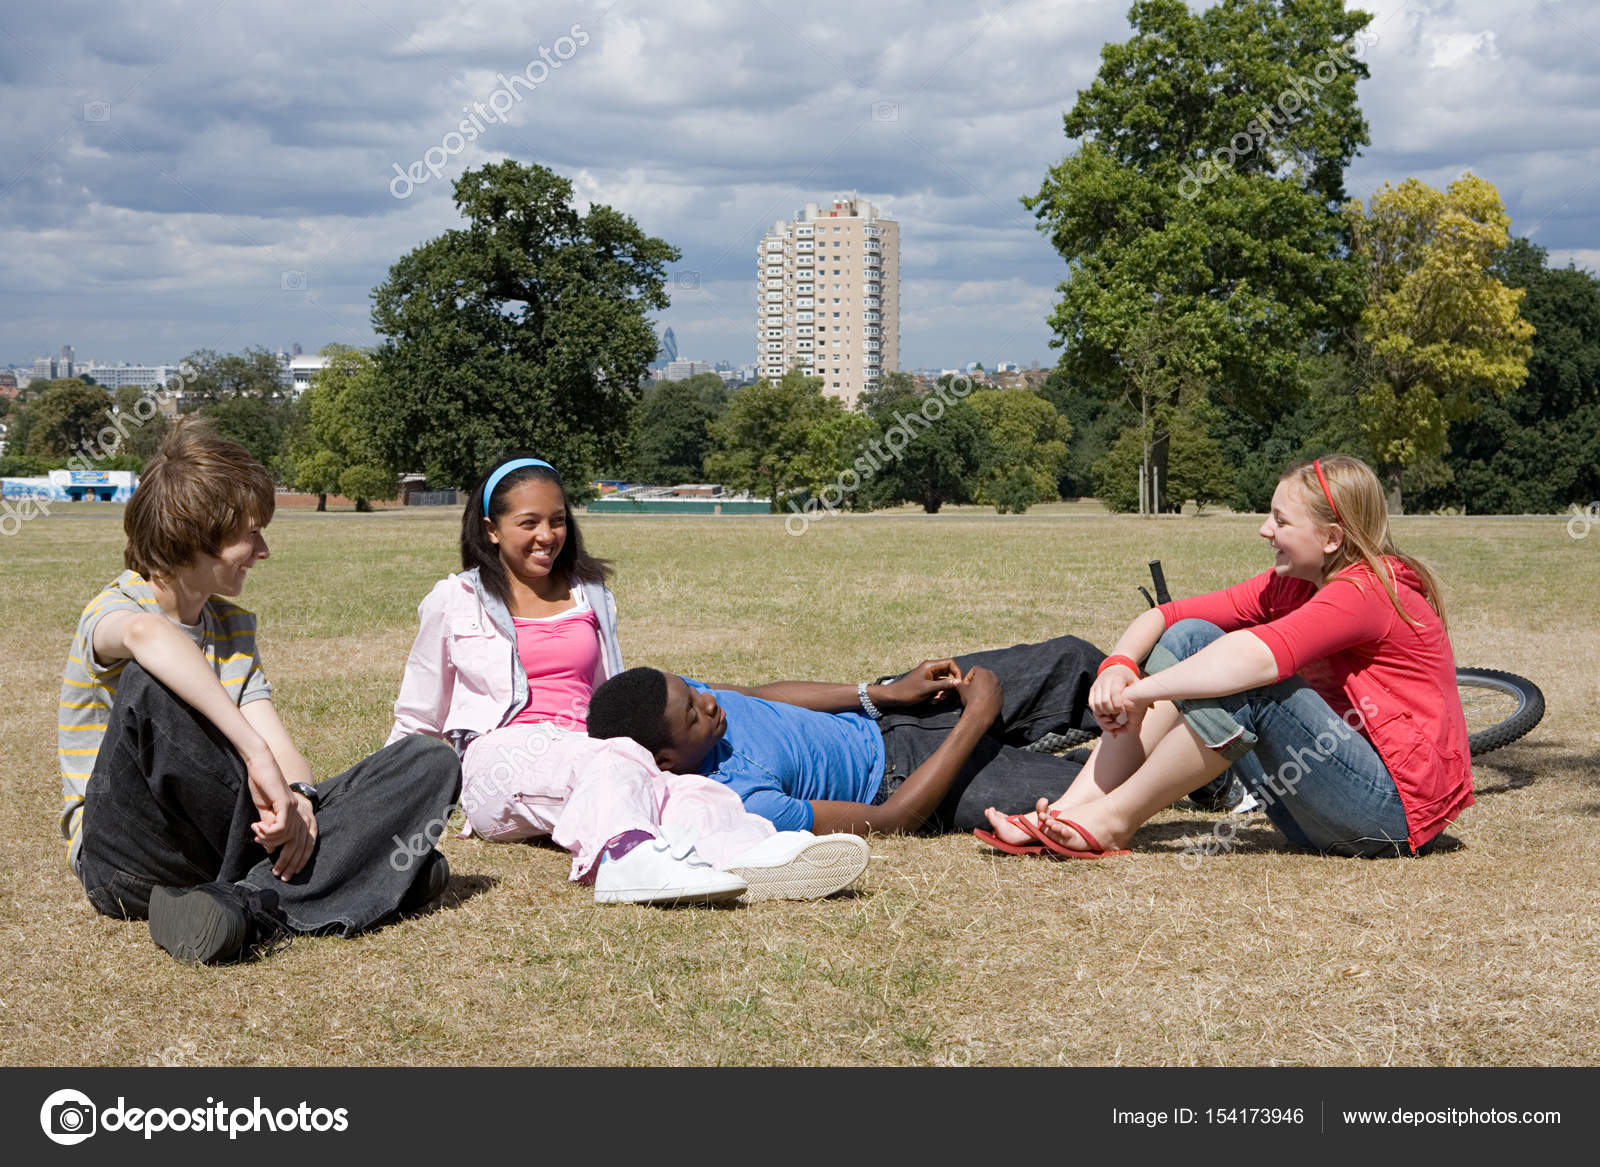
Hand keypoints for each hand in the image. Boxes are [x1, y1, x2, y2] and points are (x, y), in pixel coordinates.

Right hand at [246, 754, 316, 879]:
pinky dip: (269, 832)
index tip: (285, 874)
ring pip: (287, 837)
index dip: (297, 861)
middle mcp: (299, 814)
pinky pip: (281, 827)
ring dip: (270, 841)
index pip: (304, 845)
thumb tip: (268, 849)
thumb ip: (269, 829)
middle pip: (299, 845)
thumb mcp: (264, 813)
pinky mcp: (285, 803)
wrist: (260, 765)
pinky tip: (258, 827)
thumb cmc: (261, 787)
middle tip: (277, 874)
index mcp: (296, 817)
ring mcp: (294, 809)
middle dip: (288, 862)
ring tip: (256, 834)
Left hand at [875, 658, 962, 708]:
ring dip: (945, 691)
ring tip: (937, 699)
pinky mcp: (929, 684)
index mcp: (930, 665)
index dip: (957, 672)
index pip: (950, 663)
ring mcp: (930, 676)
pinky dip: (939, 693)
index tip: (957, 684)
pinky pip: (940, 687)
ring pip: (945, 681)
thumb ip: (943, 685)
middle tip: (945, 695)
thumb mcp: (927, 689)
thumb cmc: (908, 691)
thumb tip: (958, 682)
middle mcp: (932, 669)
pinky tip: (934, 700)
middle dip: (950, 685)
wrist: (894, 697)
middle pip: (950, 673)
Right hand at [955, 665, 1001, 724]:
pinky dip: (989, 695)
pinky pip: (994, 693)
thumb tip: (955, 682)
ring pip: (990, 684)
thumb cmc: (972, 699)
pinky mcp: (1001, 696)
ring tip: (977, 696)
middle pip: (984, 676)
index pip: (974, 669)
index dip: (968, 677)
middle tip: (971, 689)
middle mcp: (993, 678)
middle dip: (977, 681)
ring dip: (983, 688)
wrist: (981, 713)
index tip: (965, 684)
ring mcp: (999, 687)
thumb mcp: (962, 690)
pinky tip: (983, 702)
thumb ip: (959, 684)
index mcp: (984, 673)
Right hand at [1089, 663, 1138, 734]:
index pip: (1114, 693)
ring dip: (1103, 712)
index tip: (1123, 711)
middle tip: (1116, 715)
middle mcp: (1105, 680)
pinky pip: (1091, 702)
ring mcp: (1097, 684)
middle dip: (1110, 711)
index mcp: (1117, 677)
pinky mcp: (1093, 689)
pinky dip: (1097, 709)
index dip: (1118, 705)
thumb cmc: (1128, 678)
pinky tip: (1105, 712)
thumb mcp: (1136, 682)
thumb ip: (1142, 694)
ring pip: (1096, 703)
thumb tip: (1152, 708)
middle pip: (1104, 701)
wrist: (1116, 667)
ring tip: (1111, 715)